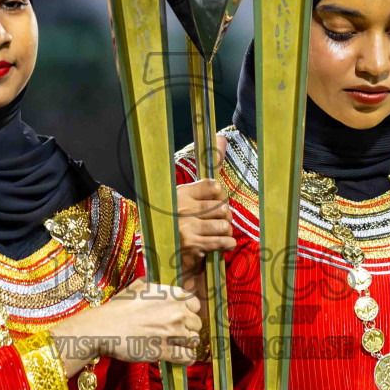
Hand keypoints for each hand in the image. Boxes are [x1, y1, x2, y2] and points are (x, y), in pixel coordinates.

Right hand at [50, 280, 201, 370]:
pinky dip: (187, 358)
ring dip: (187, 343)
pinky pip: (188, 357)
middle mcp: (177, 312)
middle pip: (197, 323)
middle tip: (175, 332)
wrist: (104, 329)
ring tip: (177, 344)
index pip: (195, 304)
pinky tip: (181, 357)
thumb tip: (154, 283)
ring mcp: (173, 332)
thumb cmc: (117, 308)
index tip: (181, 316)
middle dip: (188, 328)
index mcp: (172, 294)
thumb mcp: (135, 288)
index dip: (189, 311)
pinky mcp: (167, 351)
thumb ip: (151, 285)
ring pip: (194, 340)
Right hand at [177, 135, 236, 283]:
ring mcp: (187, 228)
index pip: (214, 186)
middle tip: (220, 219)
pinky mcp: (192, 246)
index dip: (221, 195)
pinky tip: (225, 243)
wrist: (161, 252)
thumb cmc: (177, 220)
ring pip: (224, 224)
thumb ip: (208, 167)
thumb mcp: (186, 195)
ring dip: (226, 230)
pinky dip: (228, 243)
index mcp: (181, 193)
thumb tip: (221, 137)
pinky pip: (221, 241)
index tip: (216, 201)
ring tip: (221, 232)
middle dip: (226, 215)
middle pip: (222, 206)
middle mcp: (183, 208)